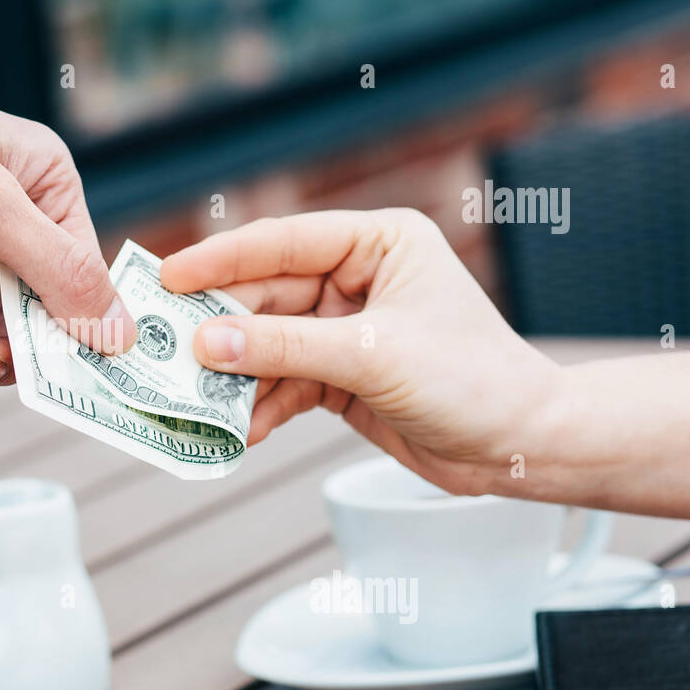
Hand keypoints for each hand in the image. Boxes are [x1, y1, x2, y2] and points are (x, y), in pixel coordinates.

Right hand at [160, 209, 564, 495]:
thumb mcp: (372, 356)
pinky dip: (261, 405)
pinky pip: (284, 382)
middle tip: (169, 352)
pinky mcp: (340, 374)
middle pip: (266, 297)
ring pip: (268, 344)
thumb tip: (206, 345)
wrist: (520, 446)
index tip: (168, 277)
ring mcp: (346, 328)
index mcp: (377, 243)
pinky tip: (241, 429)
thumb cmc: (472, 380)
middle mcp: (357, 278)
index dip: (222, 260)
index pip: (284, 242)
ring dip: (237, 376)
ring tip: (198, 401)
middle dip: (223, 331)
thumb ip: (285, 348)